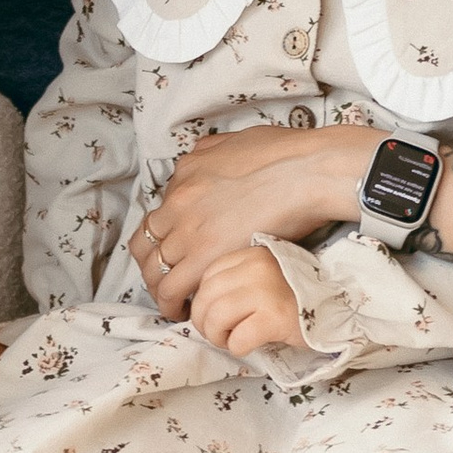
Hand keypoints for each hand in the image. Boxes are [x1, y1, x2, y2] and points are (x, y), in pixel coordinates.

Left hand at [138, 123, 375, 308]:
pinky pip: (171, 287)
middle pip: (146, 242)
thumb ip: (212, 154)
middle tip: (168, 280)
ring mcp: (189, 228)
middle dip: (153, 265)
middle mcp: (179, 201)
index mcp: (186, 174)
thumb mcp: (235, 141)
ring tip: (173, 303)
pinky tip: (183, 311)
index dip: (163, 238)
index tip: (176, 251)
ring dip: (159, 287)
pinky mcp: (205, 255)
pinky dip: (171, 302)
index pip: (158, 213)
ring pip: (154, 268)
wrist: (305, 170)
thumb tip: (205, 162)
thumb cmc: (285, 154)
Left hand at [187, 247, 303, 358]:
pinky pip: (238, 338)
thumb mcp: (265, 277)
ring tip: (231, 341)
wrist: (339, 311)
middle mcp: (256, 268)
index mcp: (252, 255)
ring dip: (218, 337)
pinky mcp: (274, 318)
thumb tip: (201, 304)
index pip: (208, 276)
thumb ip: (238, 281)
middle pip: (206, 297)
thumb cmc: (297, 299)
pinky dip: (237, 348)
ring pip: (216, 317)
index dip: (203, 300)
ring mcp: (265, 292)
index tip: (214, 315)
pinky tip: (249, 346)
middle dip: (204, 322)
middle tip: (219, 334)